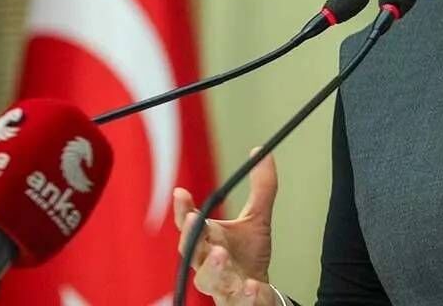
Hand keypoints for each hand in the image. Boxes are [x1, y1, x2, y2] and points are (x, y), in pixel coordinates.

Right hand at [173, 148, 280, 304]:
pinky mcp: (237, 302)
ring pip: (208, 280)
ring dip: (212, 267)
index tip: (181, 192)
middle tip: (193, 221)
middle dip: (191, 237)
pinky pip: (237, 301)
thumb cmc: (248, 255)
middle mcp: (208, 263)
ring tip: (220, 254)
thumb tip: (261, 152)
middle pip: (192, 252)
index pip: (190, 225)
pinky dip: (244, 295)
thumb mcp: (257, 218)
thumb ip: (261, 188)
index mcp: (208, 241)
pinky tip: (251, 286)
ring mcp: (221, 285)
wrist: (257, 292)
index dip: (183, 210)